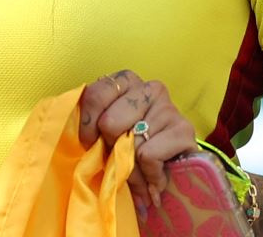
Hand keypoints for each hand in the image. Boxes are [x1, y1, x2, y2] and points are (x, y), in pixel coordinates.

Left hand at [77, 69, 196, 215]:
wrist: (171, 179)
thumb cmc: (130, 155)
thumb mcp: (105, 136)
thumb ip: (92, 127)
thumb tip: (78, 134)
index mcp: (126, 83)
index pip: (95, 94)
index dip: (87, 126)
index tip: (91, 143)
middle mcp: (150, 88)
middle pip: (109, 122)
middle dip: (110, 148)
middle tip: (119, 159)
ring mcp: (169, 107)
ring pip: (130, 143)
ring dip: (130, 168)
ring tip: (138, 173)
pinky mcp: (184, 129)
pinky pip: (148, 155)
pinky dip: (148, 174)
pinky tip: (155, 176)